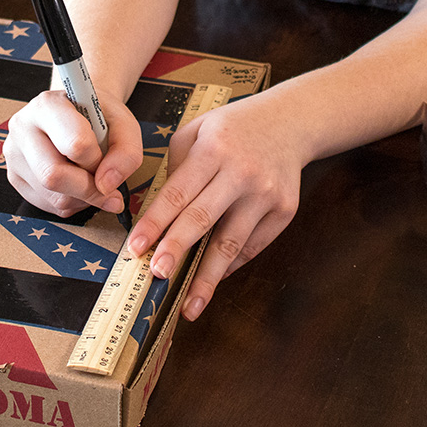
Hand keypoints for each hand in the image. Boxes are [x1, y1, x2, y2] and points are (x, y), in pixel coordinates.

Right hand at [3, 89, 142, 216]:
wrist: (77, 113)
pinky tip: (77, 183)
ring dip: (84, 197)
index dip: (97, 160)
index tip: (104, 157)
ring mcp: (14, 155)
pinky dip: (73, 203)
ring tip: (90, 177)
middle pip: (53, 176)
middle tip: (105, 183)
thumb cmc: (98, 117)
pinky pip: (49, 205)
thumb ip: (125, 153)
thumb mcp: (123, 124)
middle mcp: (23, 127)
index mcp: (48, 106)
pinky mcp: (15, 177)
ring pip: (53, 196)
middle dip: (88, 188)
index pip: (74, 144)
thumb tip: (107, 187)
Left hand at [126, 93, 306, 320]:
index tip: (135, 247)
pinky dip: (229, 265)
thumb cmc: (233, 128)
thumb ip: (176, 168)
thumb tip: (159, 214)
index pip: (177, 192)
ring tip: (189, 305)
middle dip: (177, 249)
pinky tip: (212, 280)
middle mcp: (242, 172)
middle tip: (156, 275)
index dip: (155, 223)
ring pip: (231, 243)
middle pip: (203, 218)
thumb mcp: (197, 131)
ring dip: (207, 277)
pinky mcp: (284, 211)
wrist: (291, 121)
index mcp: (214, 149)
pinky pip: (251, 246)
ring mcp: (266, 194)